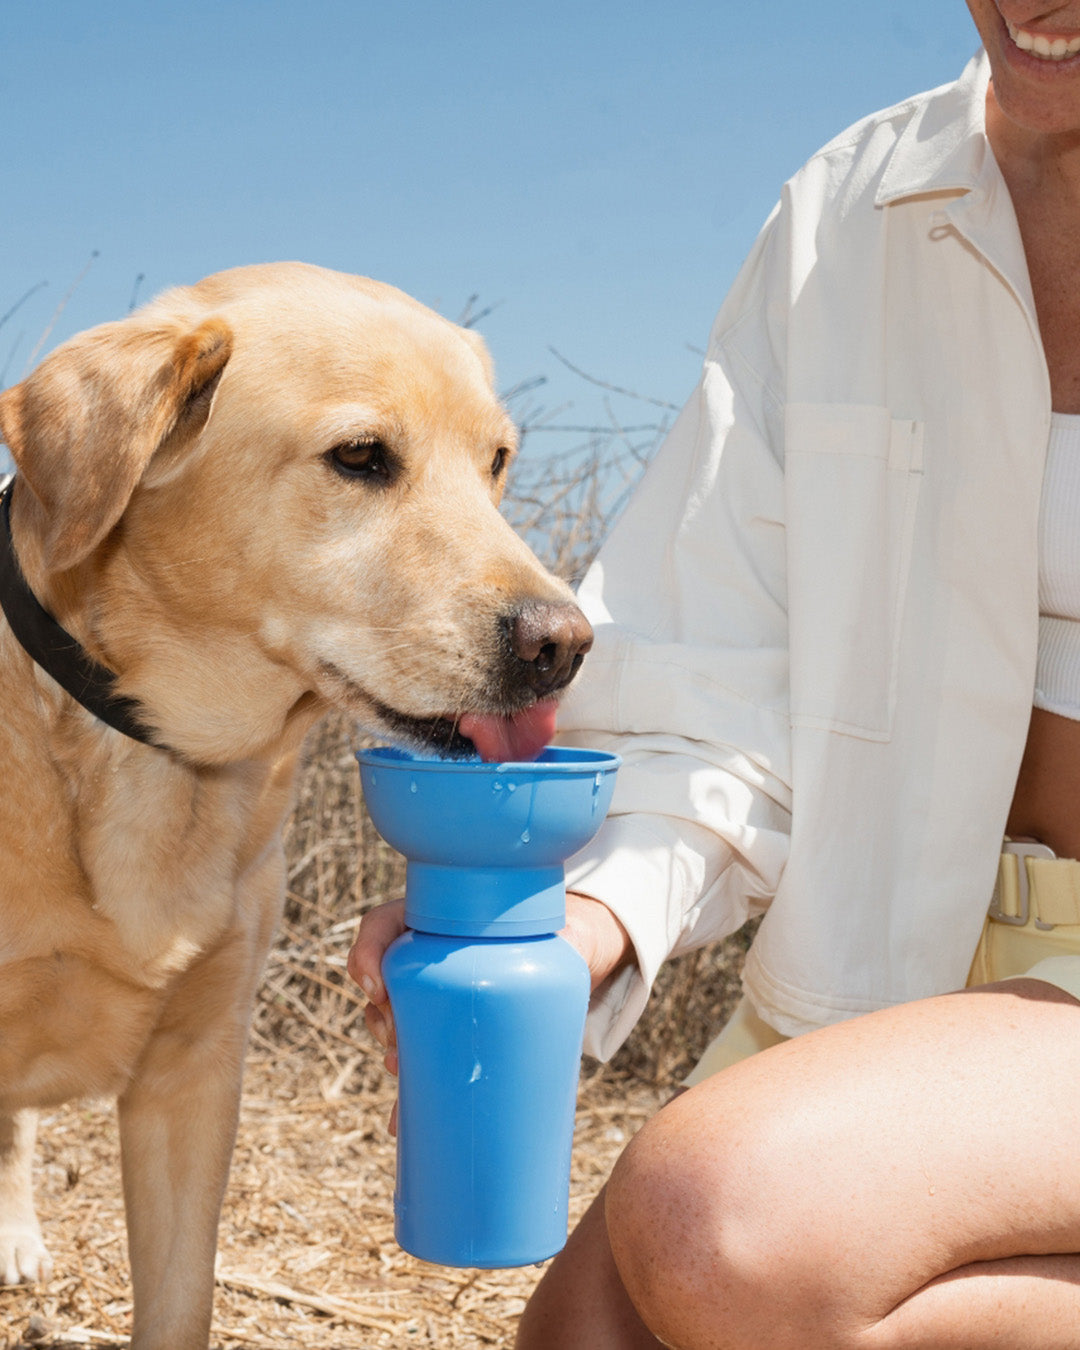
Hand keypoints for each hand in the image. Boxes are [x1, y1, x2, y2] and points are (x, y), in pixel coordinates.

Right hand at [346, 891, 634, 1132]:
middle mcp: (424, 957)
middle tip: (395, 1036)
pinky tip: (401, 1123)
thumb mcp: (543, 929)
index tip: (374, 986)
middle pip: (381, 982)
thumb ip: (549, 934)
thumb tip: (572, 948)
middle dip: (379, 1013)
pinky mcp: (444, 1033)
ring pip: (390, 1022)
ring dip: (390, 1049)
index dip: (367, 953)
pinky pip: (416, 1061)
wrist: (561, 956)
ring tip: (403, 1070)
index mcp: (435, 920)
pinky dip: (405, 1095)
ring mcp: (431, 997)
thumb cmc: (547, 934)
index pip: (382, 925)